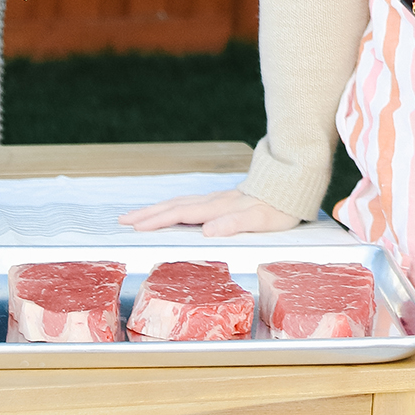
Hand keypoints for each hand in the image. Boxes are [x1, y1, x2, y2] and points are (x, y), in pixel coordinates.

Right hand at [118, 188, 300, 236]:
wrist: (291, 184)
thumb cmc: (278, 207)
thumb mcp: (261, 220)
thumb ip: (235, 223)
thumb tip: (208, 231)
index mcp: (217, 208)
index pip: (181, 215)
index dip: (157, 221)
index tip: (135, 227)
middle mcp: (213, 201)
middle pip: (174, 207)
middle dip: (147, 214)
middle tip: (123, 221)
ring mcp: (216, 199)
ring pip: (179, 203)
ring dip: (156, 209)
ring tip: (136, 215)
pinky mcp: (222, 199)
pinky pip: (189, 202)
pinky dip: (172, 207)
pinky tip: (169, 210)